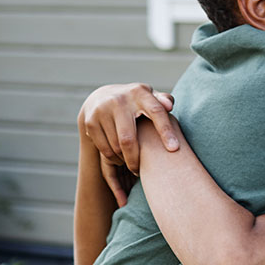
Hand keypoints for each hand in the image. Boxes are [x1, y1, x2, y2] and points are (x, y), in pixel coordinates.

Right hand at [79, 84, 176, 205]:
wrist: (101, 97)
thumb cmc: (137, 102)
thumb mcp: (150, 98)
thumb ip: (164, 100)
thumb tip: (169, 105)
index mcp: (139, 93)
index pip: (156, 112)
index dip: (166, 131)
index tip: (174, 149)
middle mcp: (119, 100)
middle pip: (128, 139)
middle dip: (135, 160)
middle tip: (141, 171)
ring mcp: (102, 110)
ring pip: (115, 147)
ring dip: (124, 160)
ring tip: (133, 164)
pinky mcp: (91, 122)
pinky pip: (104, 148)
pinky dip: (113, 158)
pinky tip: (121, 159)